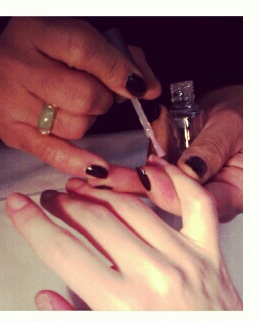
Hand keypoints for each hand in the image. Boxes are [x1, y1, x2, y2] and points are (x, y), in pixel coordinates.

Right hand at [0, 17, 160, 174]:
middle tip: (99, 97)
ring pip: (72, 126)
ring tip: (75, 109)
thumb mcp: (78, 39)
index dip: (116, 71)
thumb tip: (148, 88)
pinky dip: (77, 161)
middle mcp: (15, 63)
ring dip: (87, 122)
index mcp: (34, 30)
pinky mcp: (9, 132)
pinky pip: (52, 152)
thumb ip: (120, 56)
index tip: (136, 86)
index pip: (84, 51)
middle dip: (102, 101)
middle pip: (81, 96)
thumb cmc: (43, 53)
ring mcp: (8, 101)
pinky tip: (97, 167)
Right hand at [6, 156, 241, 309]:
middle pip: (94, 221)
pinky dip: (173, 181)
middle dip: (62, 204)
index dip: (33, 224)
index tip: (19, 207)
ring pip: (133, 207)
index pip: (63, 251)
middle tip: (49, 199)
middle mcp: (153, 277)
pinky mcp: (209, 252)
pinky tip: (152, 170)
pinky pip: (195, 204)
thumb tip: (47, 297)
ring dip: (100, 191)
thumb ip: (72, 318)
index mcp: (121, 304)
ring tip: (81, 189)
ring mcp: (184, 260)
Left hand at [86, 86, 242, 220]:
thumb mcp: (233, 126)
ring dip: (115, 186)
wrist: (235, 111)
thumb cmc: (242, 118)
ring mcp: (180, 195)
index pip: (195, 200)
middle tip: (99, 179)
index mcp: (230, 195)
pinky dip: (117, 178)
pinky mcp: (164, 184)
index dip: (169, 186)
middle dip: (130, 189)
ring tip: (86, 179)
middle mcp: (202, 203)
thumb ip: (212, 148)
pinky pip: (140, 185)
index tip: (147, 171)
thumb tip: (190, 169)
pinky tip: (94, 178)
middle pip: (163, 201)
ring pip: (146, 195)